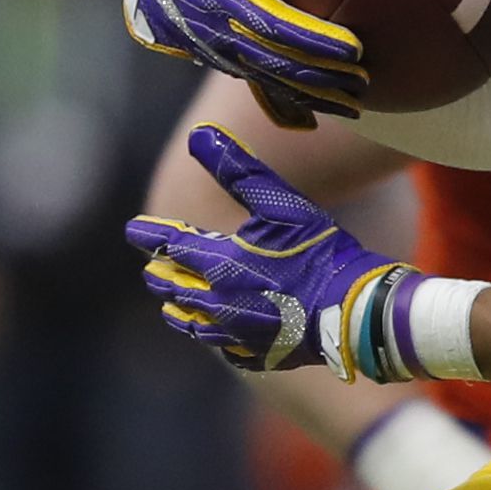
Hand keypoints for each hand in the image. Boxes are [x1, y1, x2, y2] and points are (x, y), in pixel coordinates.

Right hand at [121, 0, 362, 125]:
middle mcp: (221, 8)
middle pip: (269, 30)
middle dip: (312, 46)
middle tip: (358, 54)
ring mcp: (224, 45)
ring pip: (272, 70)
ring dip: (314, 86)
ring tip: (359, 94)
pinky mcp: (231, 68)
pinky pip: (264, 91)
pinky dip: (293, 108)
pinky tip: (328, 119)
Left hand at [124, 127, 435, 378]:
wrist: (356, 311)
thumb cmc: (321, 253)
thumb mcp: (282, 204)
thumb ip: (238, 169)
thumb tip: (199, 133)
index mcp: (217, 263)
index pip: (168, 246)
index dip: (150, 235)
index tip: (134, 229)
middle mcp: (216, 302)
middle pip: (173, 287)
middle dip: (161, 273)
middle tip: (153, 267)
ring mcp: (235, 334)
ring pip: (191, 322)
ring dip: (179, 308)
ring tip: (174, 304)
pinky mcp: (257, 356)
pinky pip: (224, 349)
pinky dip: (216, 338)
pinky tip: (219, 335)